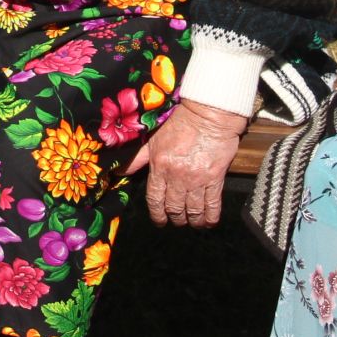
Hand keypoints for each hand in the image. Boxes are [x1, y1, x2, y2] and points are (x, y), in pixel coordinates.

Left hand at [140, 100, 246, 227]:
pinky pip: (212, 204)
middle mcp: (177, 176)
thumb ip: (139, 158)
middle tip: (177, 220)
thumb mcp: (154, 138)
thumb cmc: (181, 123)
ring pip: (192, 210)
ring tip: (192, 222)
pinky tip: (208, 222)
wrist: (209, 114)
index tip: (159, 220)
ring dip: (192, 220)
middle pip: (173, 207)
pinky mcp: (215, 178)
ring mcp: (197, 179)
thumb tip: (121, 171)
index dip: (157, 214)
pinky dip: (210, 217)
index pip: (154, 198)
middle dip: (174, 218)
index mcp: (160, 166)